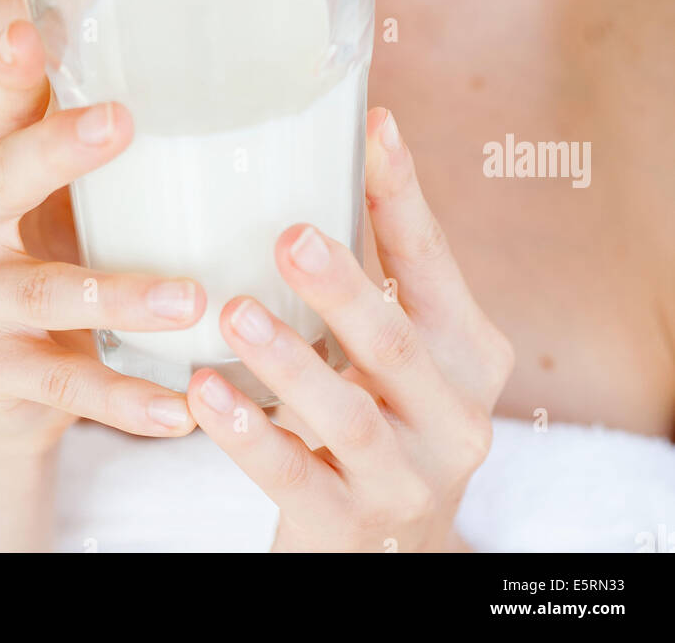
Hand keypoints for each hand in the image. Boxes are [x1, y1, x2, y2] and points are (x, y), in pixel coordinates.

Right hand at [0, 19, 205, 450]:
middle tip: (123, 121)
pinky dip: (126, 400)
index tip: (28, 35)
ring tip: (192, 299)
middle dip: (55, 152)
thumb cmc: (41, 239)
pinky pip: (63, 385)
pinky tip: (181, 408)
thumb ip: (77, 124)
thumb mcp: (51, 182)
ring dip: (120, 295)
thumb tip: (177, 52)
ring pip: (40, 294)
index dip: (2, 76)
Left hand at [186, 106, 514, 551]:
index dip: (404, 196)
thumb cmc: (386, 412)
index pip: (435, 263)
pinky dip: (248, 434)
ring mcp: (409, 478)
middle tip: (290, 236)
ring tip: (235, 312)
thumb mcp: (400, 345)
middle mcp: (455, 415)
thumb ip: (380, 268)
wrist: (390, 547)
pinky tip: (204, 394)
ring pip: (348, 414)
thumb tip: (343, 141)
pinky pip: (296, 476)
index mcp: (470, 351)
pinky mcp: (354, 527)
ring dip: (290, 360)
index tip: (375, 128)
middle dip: (344, 288)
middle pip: (397, 342)